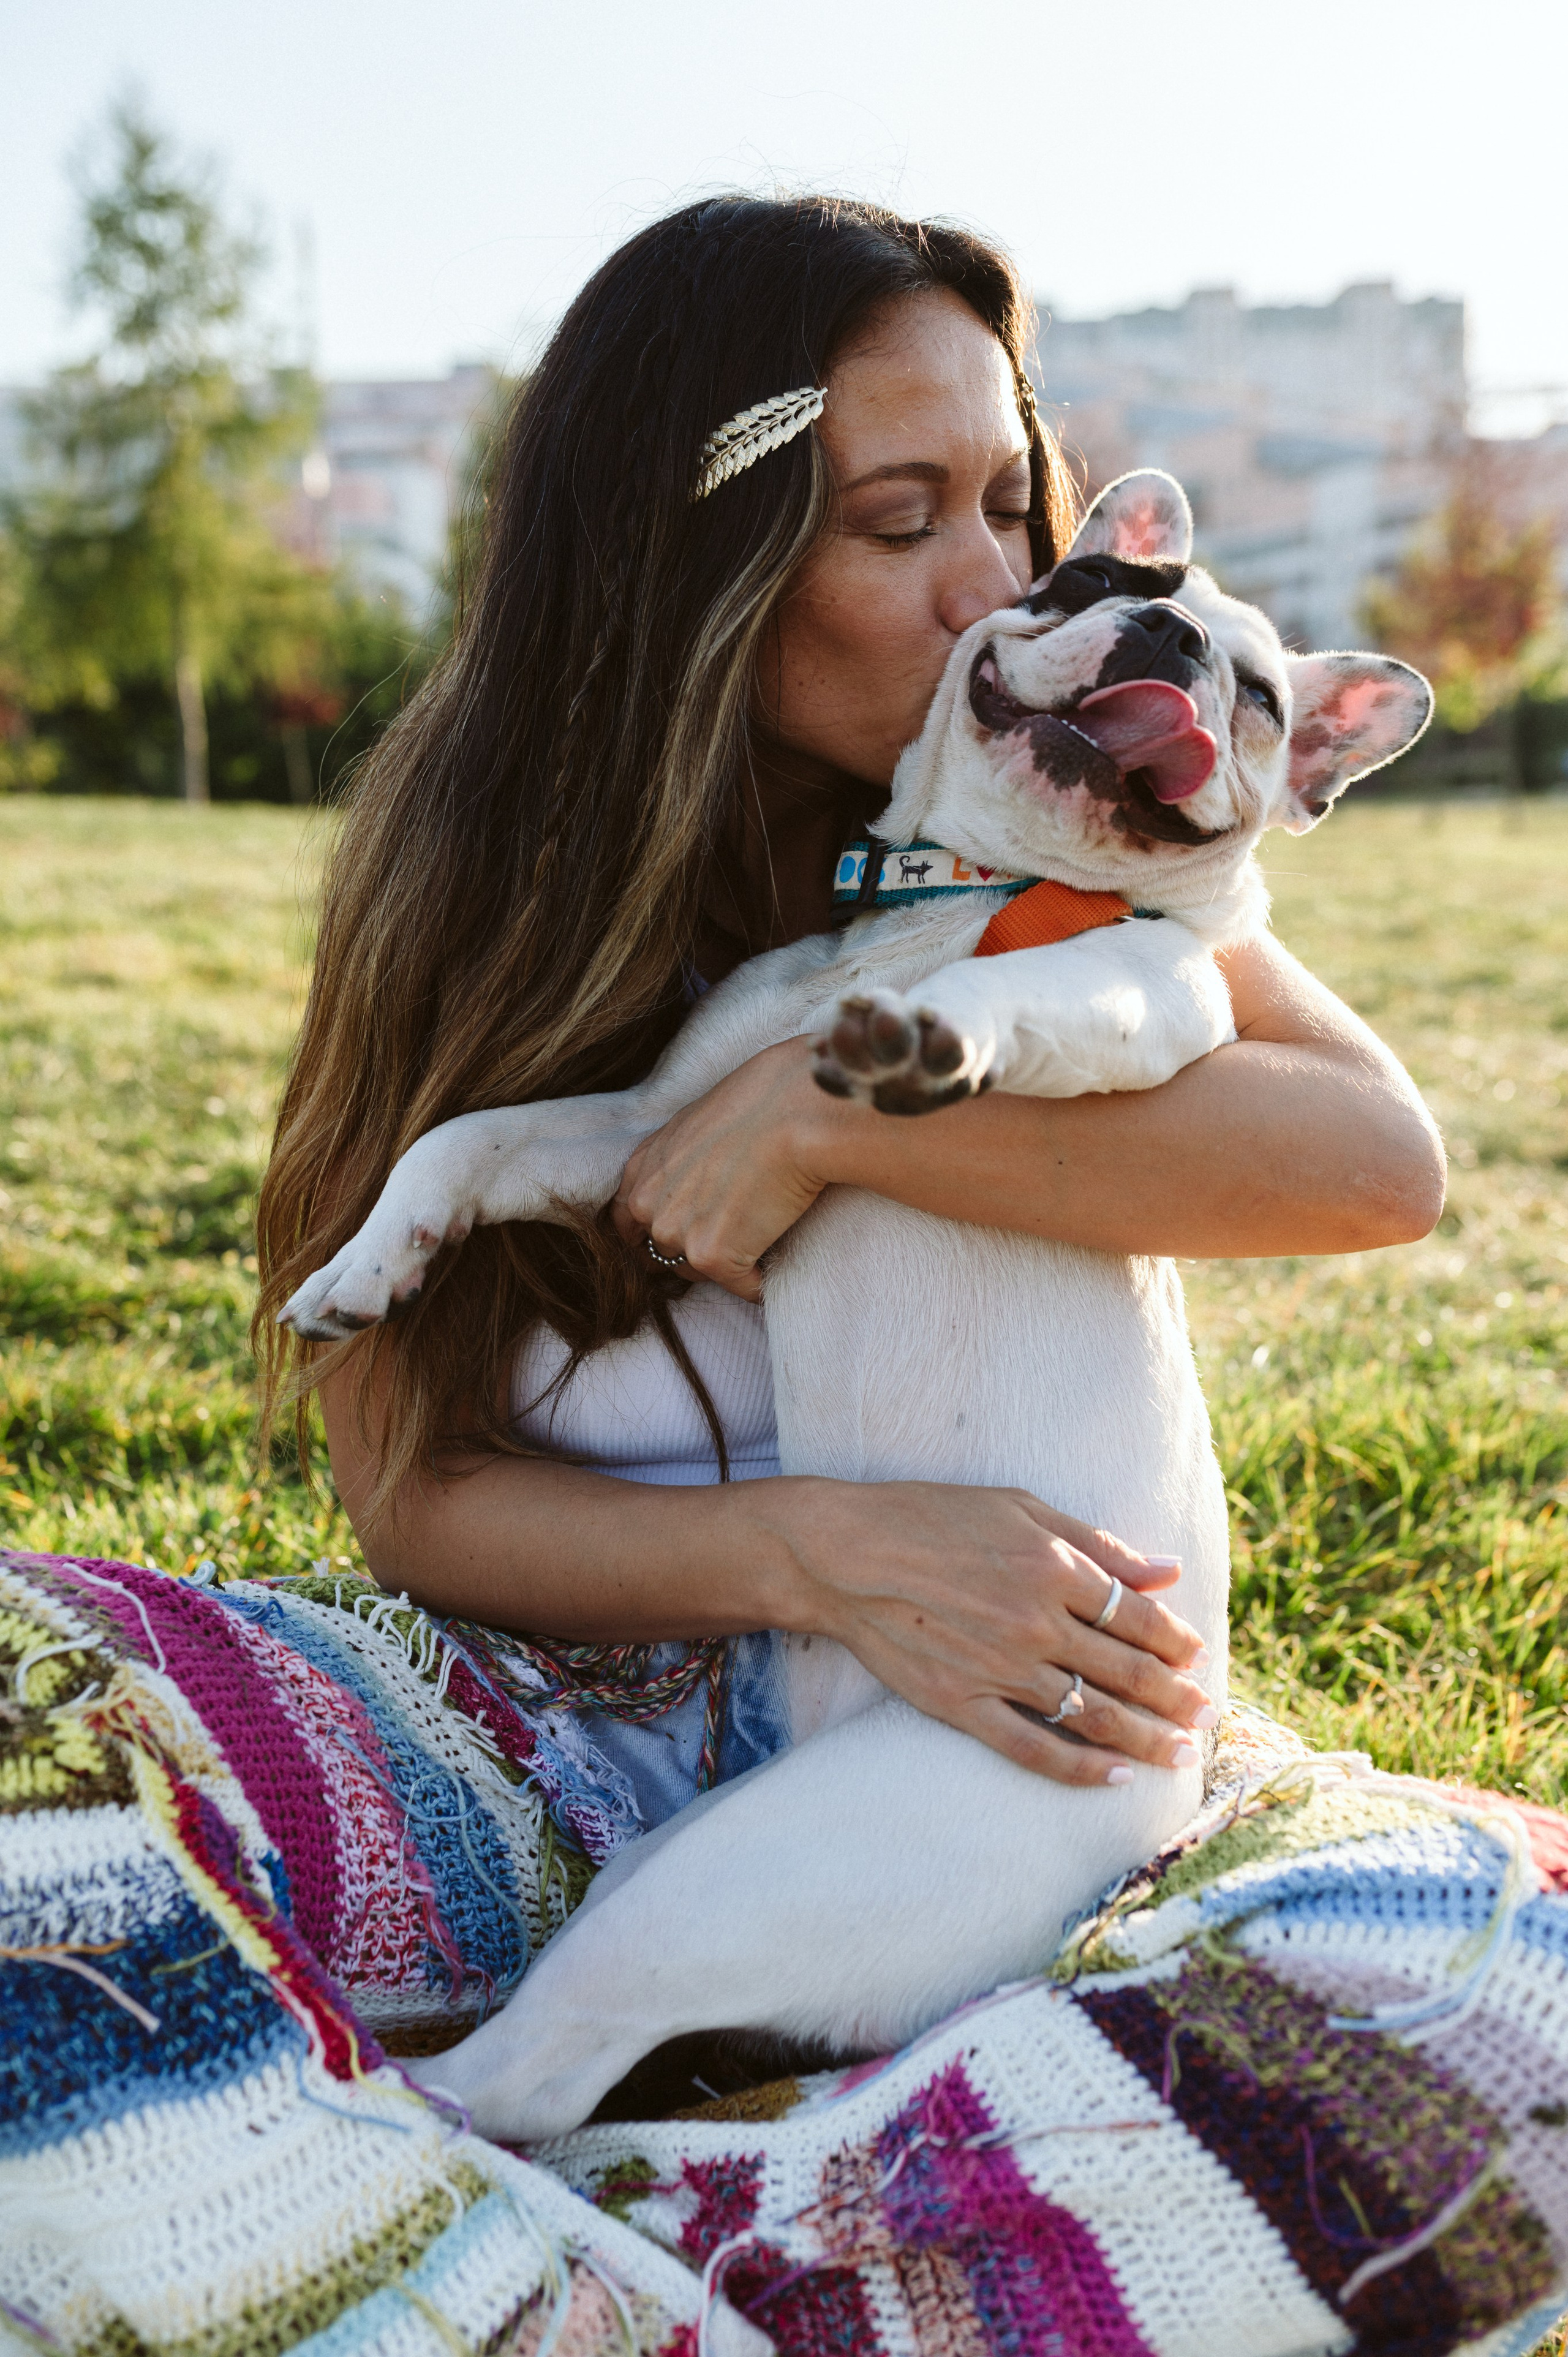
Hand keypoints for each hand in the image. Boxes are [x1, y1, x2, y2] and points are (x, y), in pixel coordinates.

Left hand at [613, 1038, 838, 1301]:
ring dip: (725, 1267)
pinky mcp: (713, 1257)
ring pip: (698, 1273)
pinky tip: (776, 1263)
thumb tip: (696, 1180)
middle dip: (694, 1251)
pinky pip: (741, 1288)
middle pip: (662, 1254)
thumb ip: (680, 1159)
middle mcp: (648, 1206)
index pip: (627, 1223)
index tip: (683, 1237)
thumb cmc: (760, 1103)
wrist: (795, 1111)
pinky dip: (759, 1283)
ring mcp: (677, 1234)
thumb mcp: (697, 1124)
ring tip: (758, 1243)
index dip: (654, 1235)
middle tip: (733, 1237)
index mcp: (641, 1170)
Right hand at [760, 1477, 1215, 1784]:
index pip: (1137, 1618)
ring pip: (1092, 1715)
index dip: (1176, 1641)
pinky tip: (1114, 1777)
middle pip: (1127, 1672)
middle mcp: (1035, 1623)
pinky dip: (1078, 1769)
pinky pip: (1032, 1749)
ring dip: (1146, 1738)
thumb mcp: (1020, 1508)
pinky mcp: (962, 1705)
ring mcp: (1000, 1669)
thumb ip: (1097, 1544)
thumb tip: (1168, 1572)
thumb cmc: (932, 1517)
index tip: (1196, 1655)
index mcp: (1053, 1568)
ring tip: (1179, 1753)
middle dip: (1176, 1697)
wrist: (845, 1555)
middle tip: (1205, 1714)